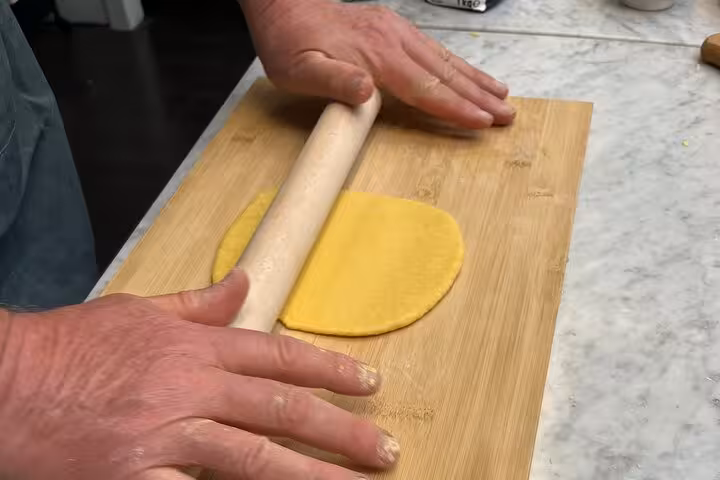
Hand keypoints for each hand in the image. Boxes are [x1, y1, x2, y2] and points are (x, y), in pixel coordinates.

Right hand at [0, 269, 396, 479]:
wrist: (5, 381)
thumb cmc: (70, 345)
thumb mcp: (139, 310)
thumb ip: (199, 303)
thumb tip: (243, 282)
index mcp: (194, 346)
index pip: (279, 356)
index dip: (330, 370)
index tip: (369, 383)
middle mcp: (190, 387)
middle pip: (281, 409)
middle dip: (341, 430)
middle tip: (384, 448)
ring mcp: (165, 435)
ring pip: (254, 457)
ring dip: (310, 476)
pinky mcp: (135, 477)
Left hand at [240, 0, 513, 128]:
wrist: (285, 7)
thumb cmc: (290, 44)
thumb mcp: (299, 69)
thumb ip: (332, 81)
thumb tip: (366, 90)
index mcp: (376, 56)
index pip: (424, 86)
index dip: (454, 107)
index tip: (482, 122)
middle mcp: (394, 41)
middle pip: (444, 73)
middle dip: (478, 96)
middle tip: (508, 115)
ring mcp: (397, 32)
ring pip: (445, 59)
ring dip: (475, 80)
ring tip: (503, 95)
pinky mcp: (394, 29)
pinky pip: (434, 49)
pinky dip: (458, 64)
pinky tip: (470, 73)